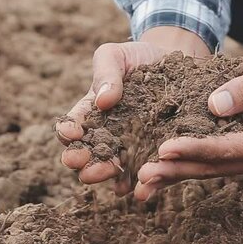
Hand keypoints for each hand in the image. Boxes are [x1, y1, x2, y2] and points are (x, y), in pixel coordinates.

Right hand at [56, 27, 211, 194]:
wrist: (174, 60)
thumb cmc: (137, 57)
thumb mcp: (115, 56)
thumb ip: (105, 74)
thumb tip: (103, 101)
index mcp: (91, 113)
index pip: (71, 127)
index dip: (68, 132)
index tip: (72, 133)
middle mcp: (108, 134)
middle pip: (90, 154)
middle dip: (85, 161)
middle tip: (83, 166)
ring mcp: (131, 145)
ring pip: (115, 166)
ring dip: (108, 173)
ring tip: (108, 175)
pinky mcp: (155, 152)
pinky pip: (144, 170)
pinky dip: (139, 181)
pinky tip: (136, 187)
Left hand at [133, 30, 242, 199]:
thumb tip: (215, 106)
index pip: (227, 149)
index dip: (195, 149)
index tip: (165, 148)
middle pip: (212, 166)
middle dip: (177, 170)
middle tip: (144, 174)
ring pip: (204, 170)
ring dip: (173, 174)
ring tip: (142, 179)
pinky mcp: (231, 154)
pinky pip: (203, 163)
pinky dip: (178, 169)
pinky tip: (152, 178)